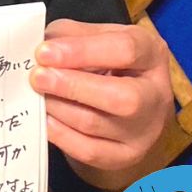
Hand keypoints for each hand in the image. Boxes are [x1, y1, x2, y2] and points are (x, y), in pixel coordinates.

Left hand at [29, 19, 174, 189]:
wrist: (125, 100)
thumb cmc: (105, 60)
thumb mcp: (94, 37)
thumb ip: (69, 35)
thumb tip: (40, 46)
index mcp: (151, 54)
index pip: (124, 50)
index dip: (81, 51)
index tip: (44, 52)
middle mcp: (155, 95)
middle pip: (121, 97)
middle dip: (71, 86)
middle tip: (37, 77)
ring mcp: (144, 131)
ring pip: (95, 123)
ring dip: (57, 107)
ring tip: (35, 93)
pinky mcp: (126, 156)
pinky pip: (88, 150)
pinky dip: (59, 133)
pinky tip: (43, 118)